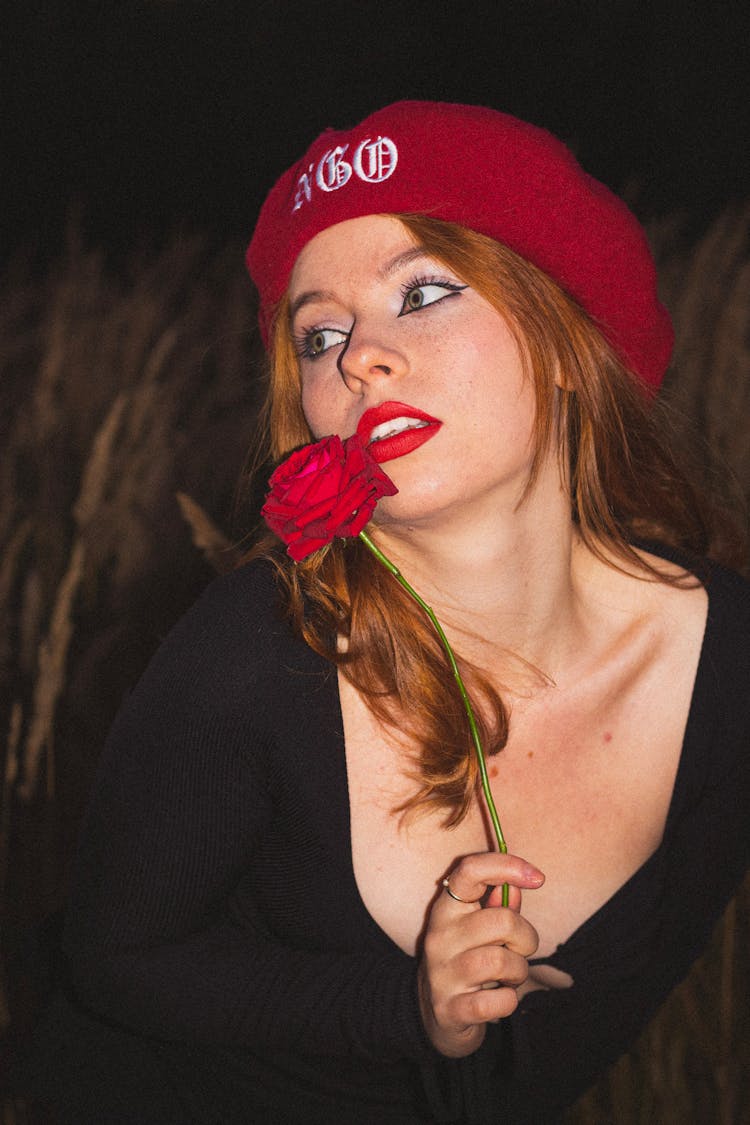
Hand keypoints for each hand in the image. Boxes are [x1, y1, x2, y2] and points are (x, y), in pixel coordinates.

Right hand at [418, 852, 543, 1057]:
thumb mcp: (480, 930)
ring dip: (519, 971)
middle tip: (520, 950)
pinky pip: (499, 1001)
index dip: (507, 866)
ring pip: (502, 961)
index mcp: (447, 908)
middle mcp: (440, 935)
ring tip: (509, 976)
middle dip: (526, 938)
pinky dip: (510, 1001)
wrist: (437, 1015)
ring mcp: (442, 973)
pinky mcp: (450, 1008)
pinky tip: (500, 999)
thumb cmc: (469, 961)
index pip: (470, 870)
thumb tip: (517, 884)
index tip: (537, 878)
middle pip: (502, 920)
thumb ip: (499, 906)